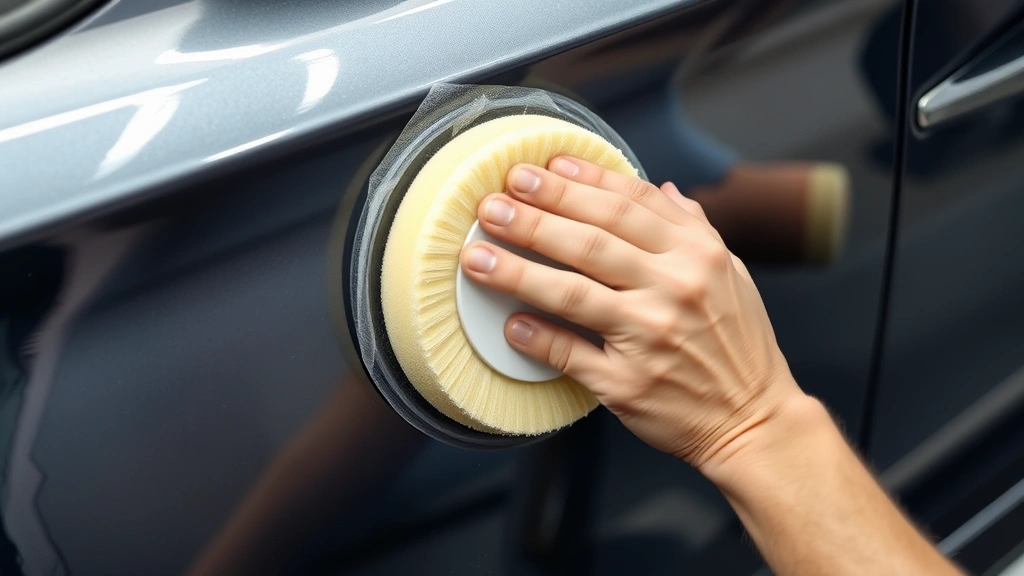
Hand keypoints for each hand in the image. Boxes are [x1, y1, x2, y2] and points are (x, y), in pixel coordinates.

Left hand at [459, 156, 806, 467]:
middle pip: (592, 241)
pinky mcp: (626, 383)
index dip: (581, 181)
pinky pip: (571, 354)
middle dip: (536, 215)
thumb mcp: (731, 275)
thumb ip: (694, 229)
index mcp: (698, 255)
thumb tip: (662, 188)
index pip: (629, 204)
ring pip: (572, 292)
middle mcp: (674, 289)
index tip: (541, 166)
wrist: (754, 421)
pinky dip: (537, 337)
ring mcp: (649, 337)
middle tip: (494, 201)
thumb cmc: (738, 346)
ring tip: (476, 254)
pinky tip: (508, 322)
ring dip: (517, 270)